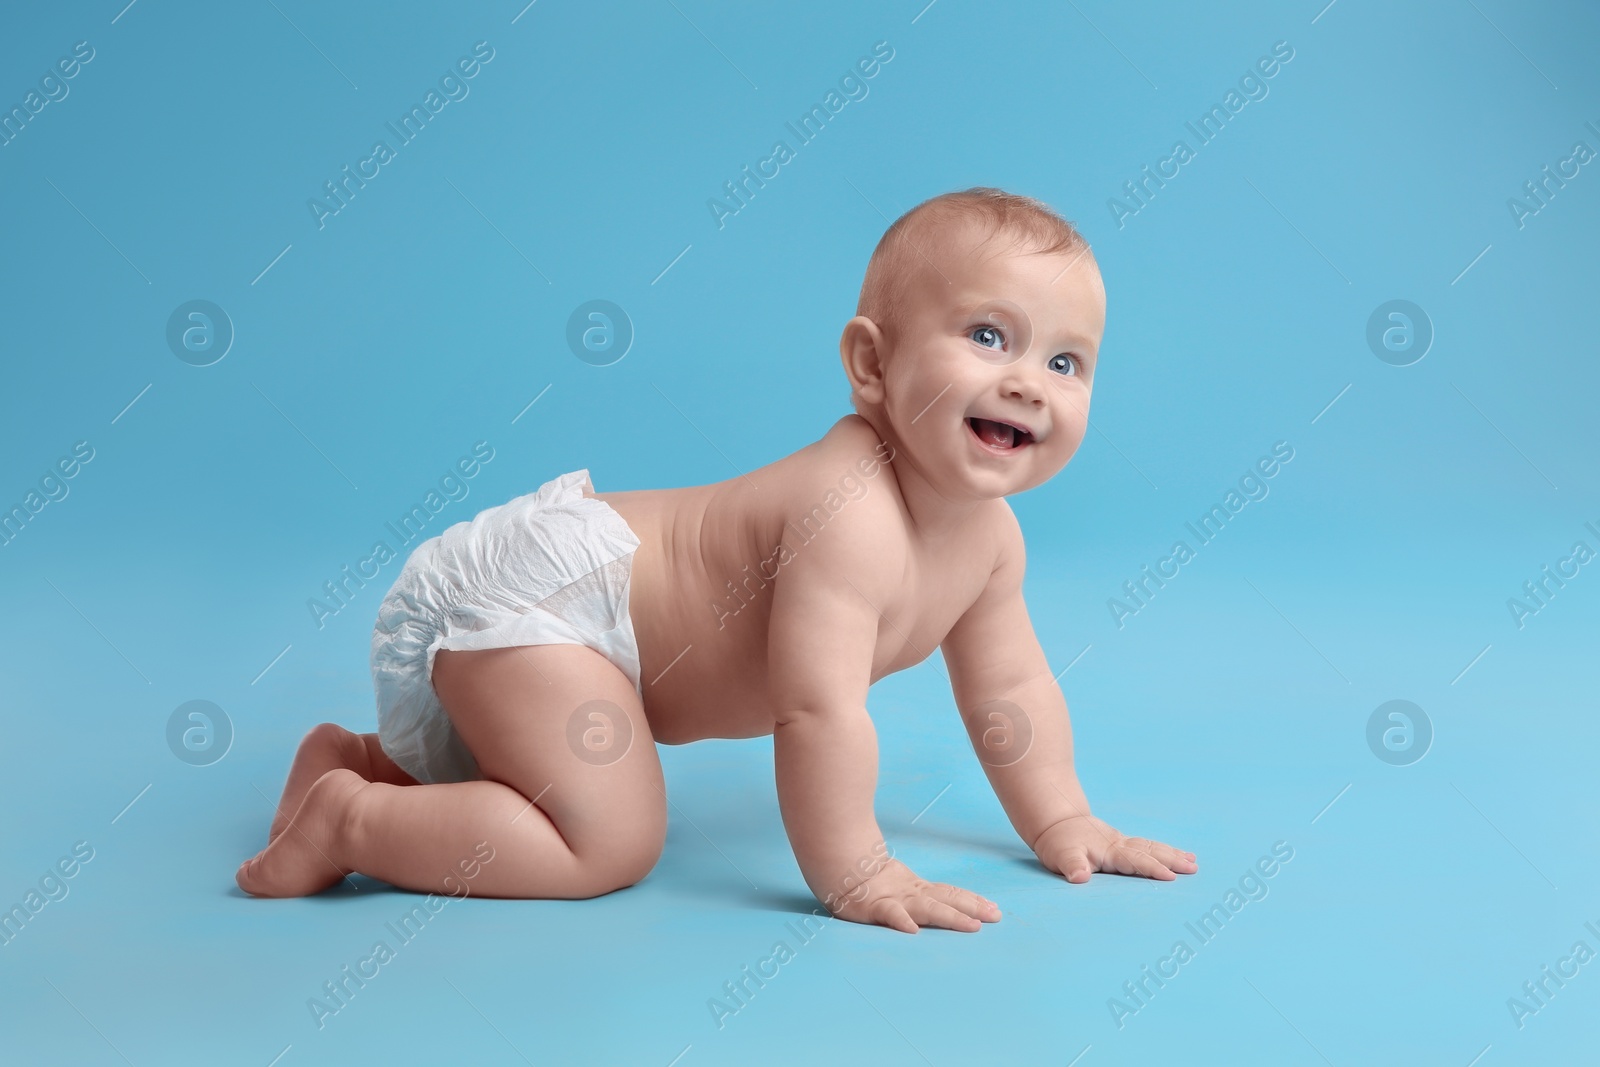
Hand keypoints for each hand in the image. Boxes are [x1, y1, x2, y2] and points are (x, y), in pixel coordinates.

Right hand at [825, 858, 1001, 933]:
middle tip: (996, 917)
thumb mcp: (891, 884)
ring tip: (972, 927)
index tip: (994, 908)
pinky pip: (889, 914)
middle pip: (946, 899)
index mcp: (914, 888)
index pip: (948, 893)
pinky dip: (901, 920)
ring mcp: (893, 899)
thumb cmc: (862, 877)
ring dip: (950, 917)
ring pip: (926, 908)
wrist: (833, 861)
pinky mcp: (872, 906)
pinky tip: (913, 930)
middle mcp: (909, 893)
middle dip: (972, 908)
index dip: (971, 899)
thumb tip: (924, 908)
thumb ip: (910, 894)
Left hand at [1033, 814, 1196, 882]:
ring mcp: (1122, 842)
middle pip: (1150, 851)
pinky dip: (1162, 850)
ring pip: (1151, 847)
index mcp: (1110, 850)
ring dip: (1172, 854)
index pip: (1135, 860)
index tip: (1171, 877)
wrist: (1056, 822)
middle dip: (1172, 860)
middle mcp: (1120, 844)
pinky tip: (1175, 854)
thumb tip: (1079, 877)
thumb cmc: (1058, 843)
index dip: (1152, 869)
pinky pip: (1147, 846)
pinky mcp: (1121, 844)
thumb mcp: (1060, 855)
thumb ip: (1072, 865)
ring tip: (1193, 862)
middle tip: (1194, 868)